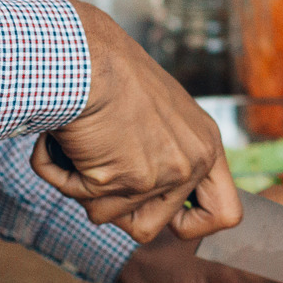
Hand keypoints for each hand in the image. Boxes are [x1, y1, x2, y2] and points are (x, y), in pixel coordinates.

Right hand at [33, 0, 239, 243]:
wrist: (84, 53)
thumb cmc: (110, 71)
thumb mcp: (159, 112)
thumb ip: (164, 151)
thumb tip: (142, 196)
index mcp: (206, 146)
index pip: (226, 214)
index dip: (193, 225)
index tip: (168, 220)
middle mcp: (192, 162)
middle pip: (150, 228)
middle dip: (114, 207)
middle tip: (98, 168)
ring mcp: (161, 175)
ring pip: (107, 217)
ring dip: (81, 185)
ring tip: (80, 140)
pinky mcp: (125, 180)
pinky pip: (77, 197)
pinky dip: (56, 172)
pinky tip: (60, 139)